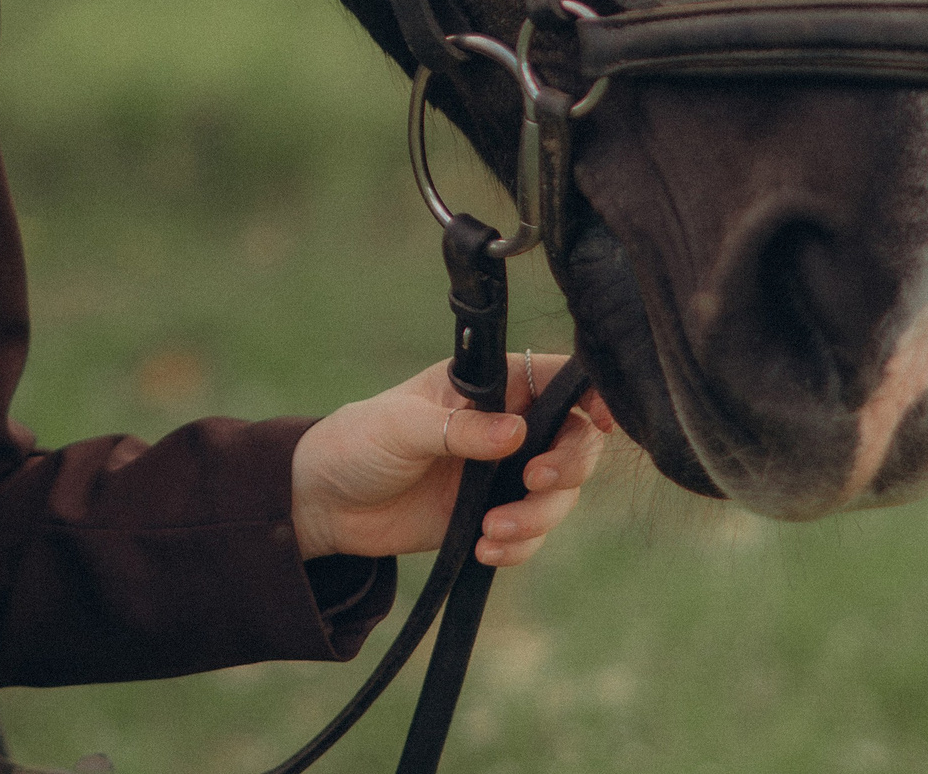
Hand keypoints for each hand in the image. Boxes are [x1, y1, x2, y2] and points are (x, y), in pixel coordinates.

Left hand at [289, 354, 612, 567]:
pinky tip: (485, 549)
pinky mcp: (493, 515)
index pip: (555, 377)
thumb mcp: (400, 427)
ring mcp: (503, 473)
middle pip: (574, 441)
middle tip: (533, 484)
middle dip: (568, 467)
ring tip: (489, 532)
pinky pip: (532, 533)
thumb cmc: (358, 443)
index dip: (589, 394)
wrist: (327, 503)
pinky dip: (519, 546)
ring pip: (559, 495)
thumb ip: (457, 428)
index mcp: (488, 386)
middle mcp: (506, 426)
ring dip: (537, 518)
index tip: (600, 422)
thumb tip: (517, 432)